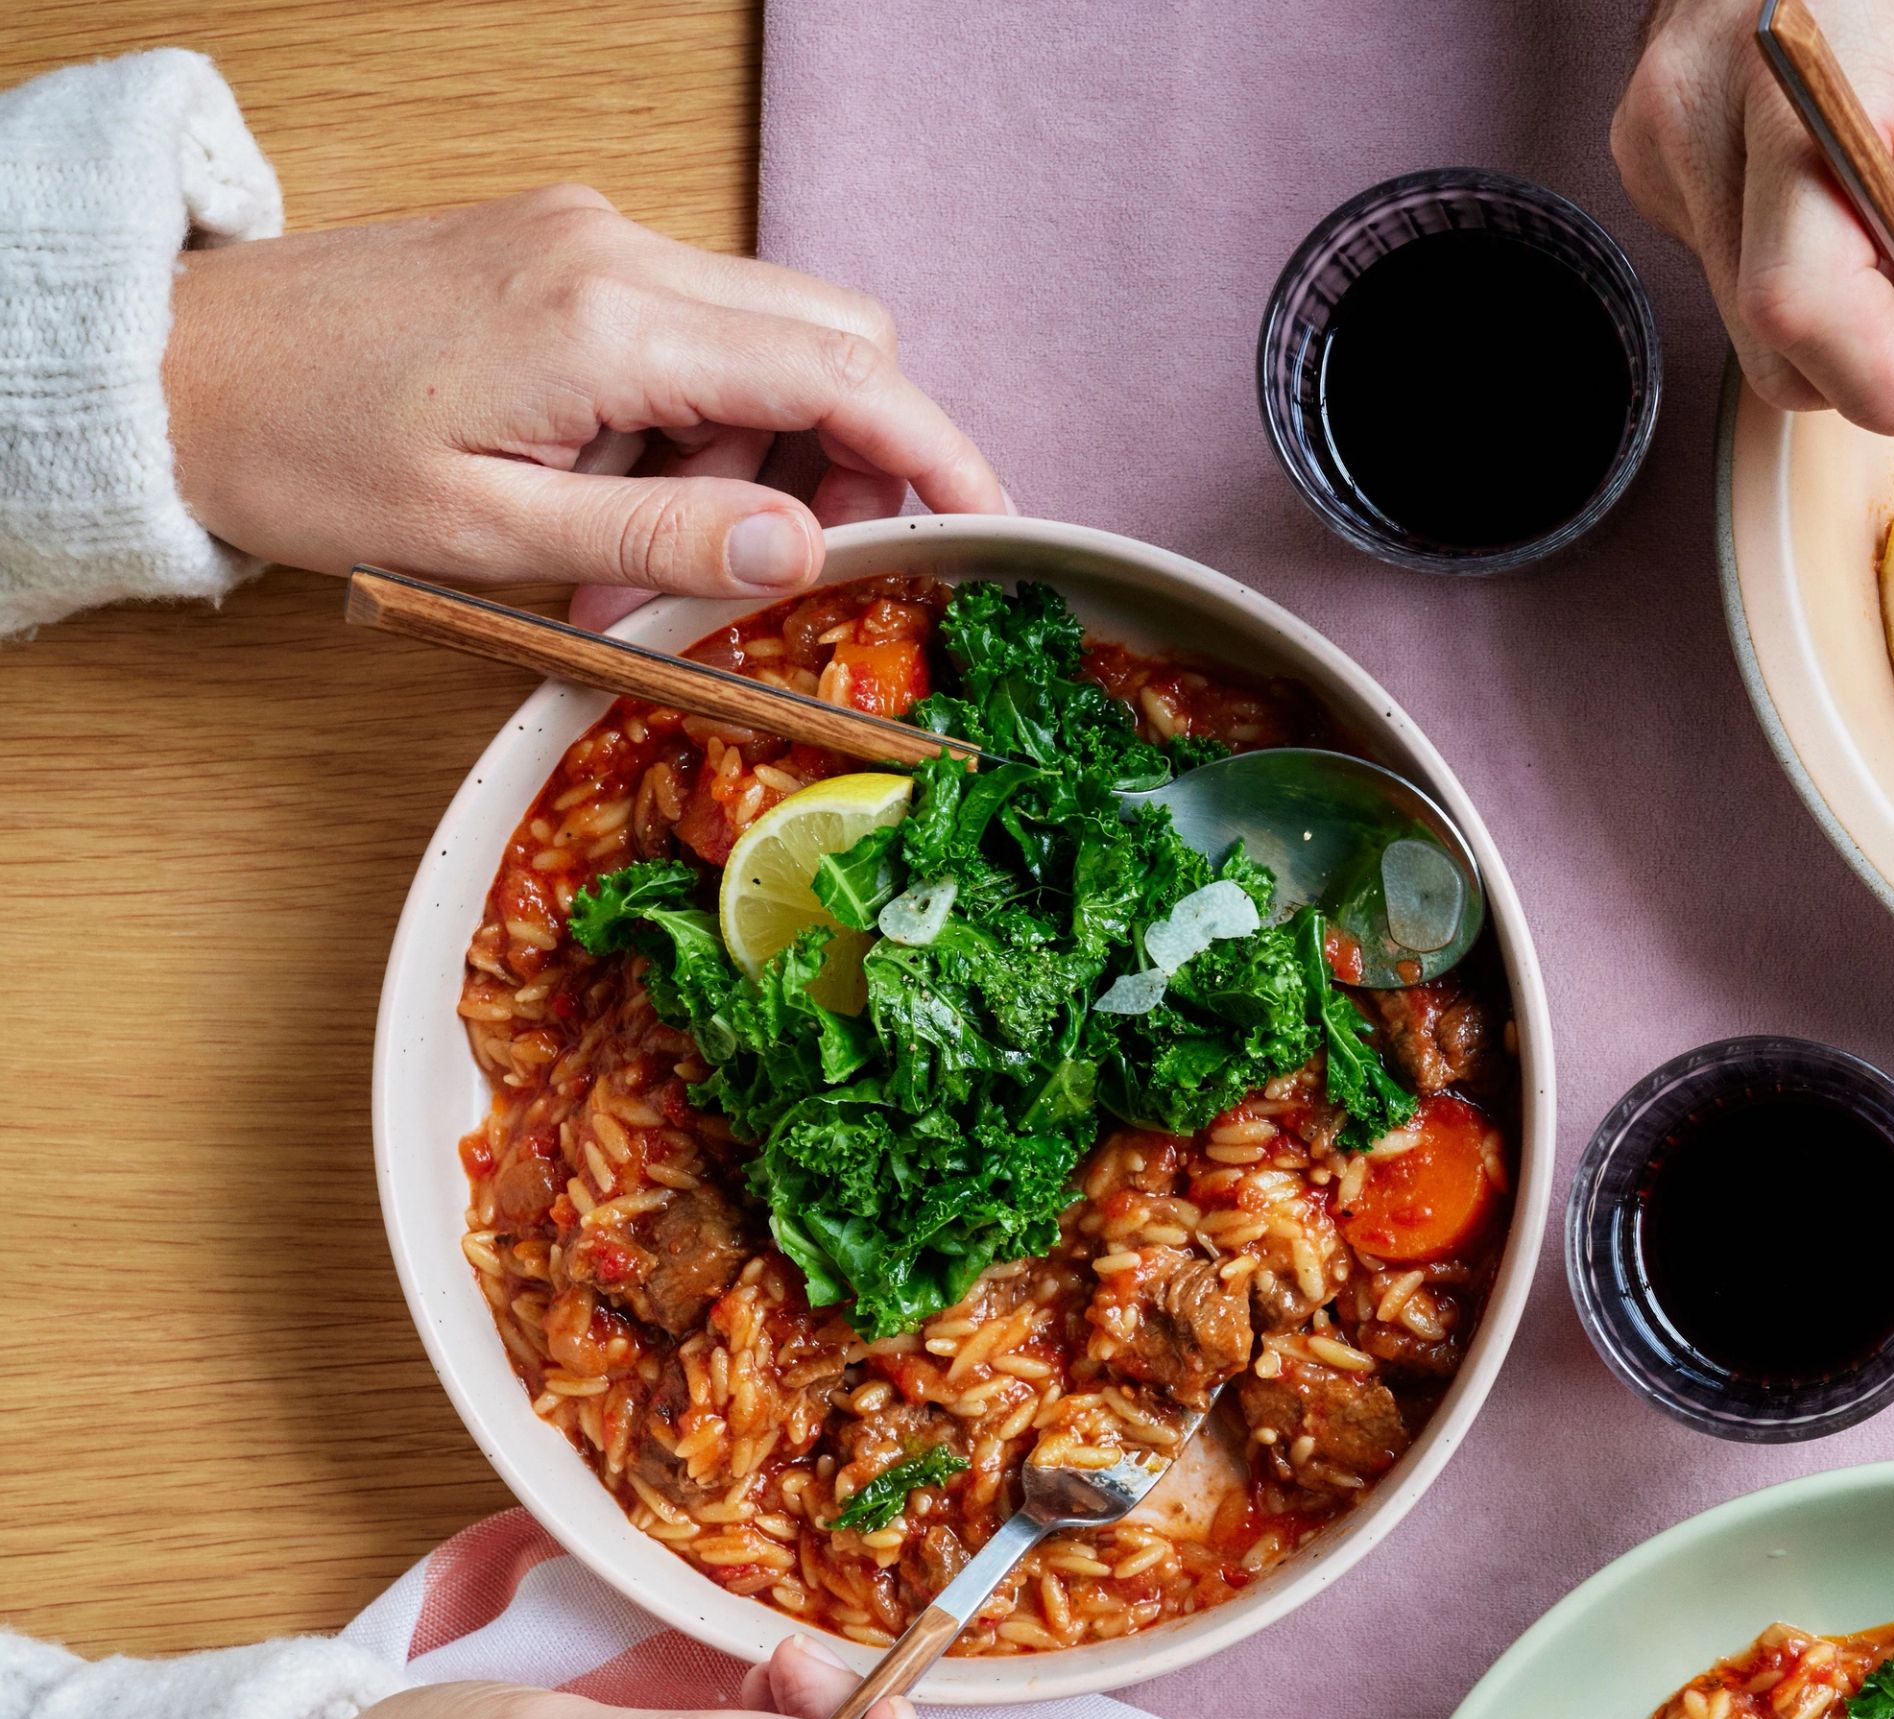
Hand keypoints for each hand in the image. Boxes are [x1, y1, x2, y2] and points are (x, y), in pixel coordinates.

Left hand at [162, 185, 1004, 616]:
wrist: (169, 367)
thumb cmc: (300, 451)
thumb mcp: (489, 532)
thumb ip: (666, 540)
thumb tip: (809, 551)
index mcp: (613, 322)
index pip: (847, 374)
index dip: (940, 457)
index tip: (992, 529)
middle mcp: (620, 255)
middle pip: (834, 341)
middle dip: (854, 463)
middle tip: (800, 571)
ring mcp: (592, 242)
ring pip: (768, 343)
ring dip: (756, 460)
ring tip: (656, 558)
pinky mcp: (564, 254)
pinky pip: (692, 334)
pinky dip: (697, 426)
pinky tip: (619, 499)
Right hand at [1613, 0, 1893, 453]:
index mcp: (1790, 68)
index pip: (1804, 302)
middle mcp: (1691, 106)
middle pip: (1778, 340)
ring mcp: (1659, 134)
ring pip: (1761, 326)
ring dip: (1870, 322)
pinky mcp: (1659, 154)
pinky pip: (1745, 276)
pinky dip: (1832, 276)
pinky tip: (1881, 195)